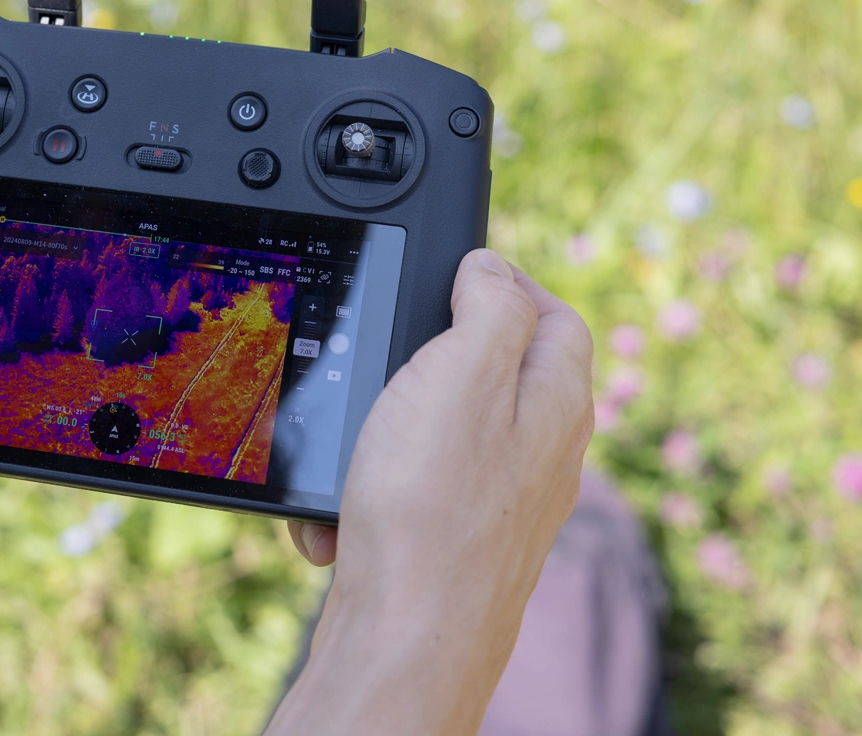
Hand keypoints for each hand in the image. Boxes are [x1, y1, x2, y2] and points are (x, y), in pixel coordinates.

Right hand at [270, 249, 592, 734]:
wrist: (405, 634)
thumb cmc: (433, 506)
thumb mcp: (461, 373)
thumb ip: (487, 308)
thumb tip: (491, 266)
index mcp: (555, 400)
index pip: (556, 315)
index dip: (508, 281)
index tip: (454, 271)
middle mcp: (544, 452)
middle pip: (501, 370)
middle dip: (433, 353)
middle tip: (385, 349)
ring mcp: (505, 501)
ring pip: (447, 431)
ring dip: (389, 423)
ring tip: (351, 435)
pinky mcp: (459, 540)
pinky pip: (413, 489)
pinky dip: (374, 484)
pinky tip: (344, 504)